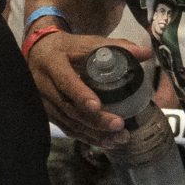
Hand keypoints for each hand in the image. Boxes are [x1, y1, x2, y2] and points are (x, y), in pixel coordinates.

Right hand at [27, 29, 129, 144]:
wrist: (39, 54)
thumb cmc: (66, 48)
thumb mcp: (86, 42)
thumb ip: (114, 46)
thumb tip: (146, 53)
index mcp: (53, 63)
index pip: (65, 81)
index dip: (80, 95)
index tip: (97, 106)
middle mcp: (44, 85)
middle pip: (69, 107)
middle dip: (95, 120)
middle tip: (119, 125)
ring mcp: (43, 102)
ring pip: (68, 122)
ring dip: (94, 133)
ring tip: (119, 138)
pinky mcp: (48, 114)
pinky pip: (67, 129)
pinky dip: (87, 137)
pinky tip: (105, 142)